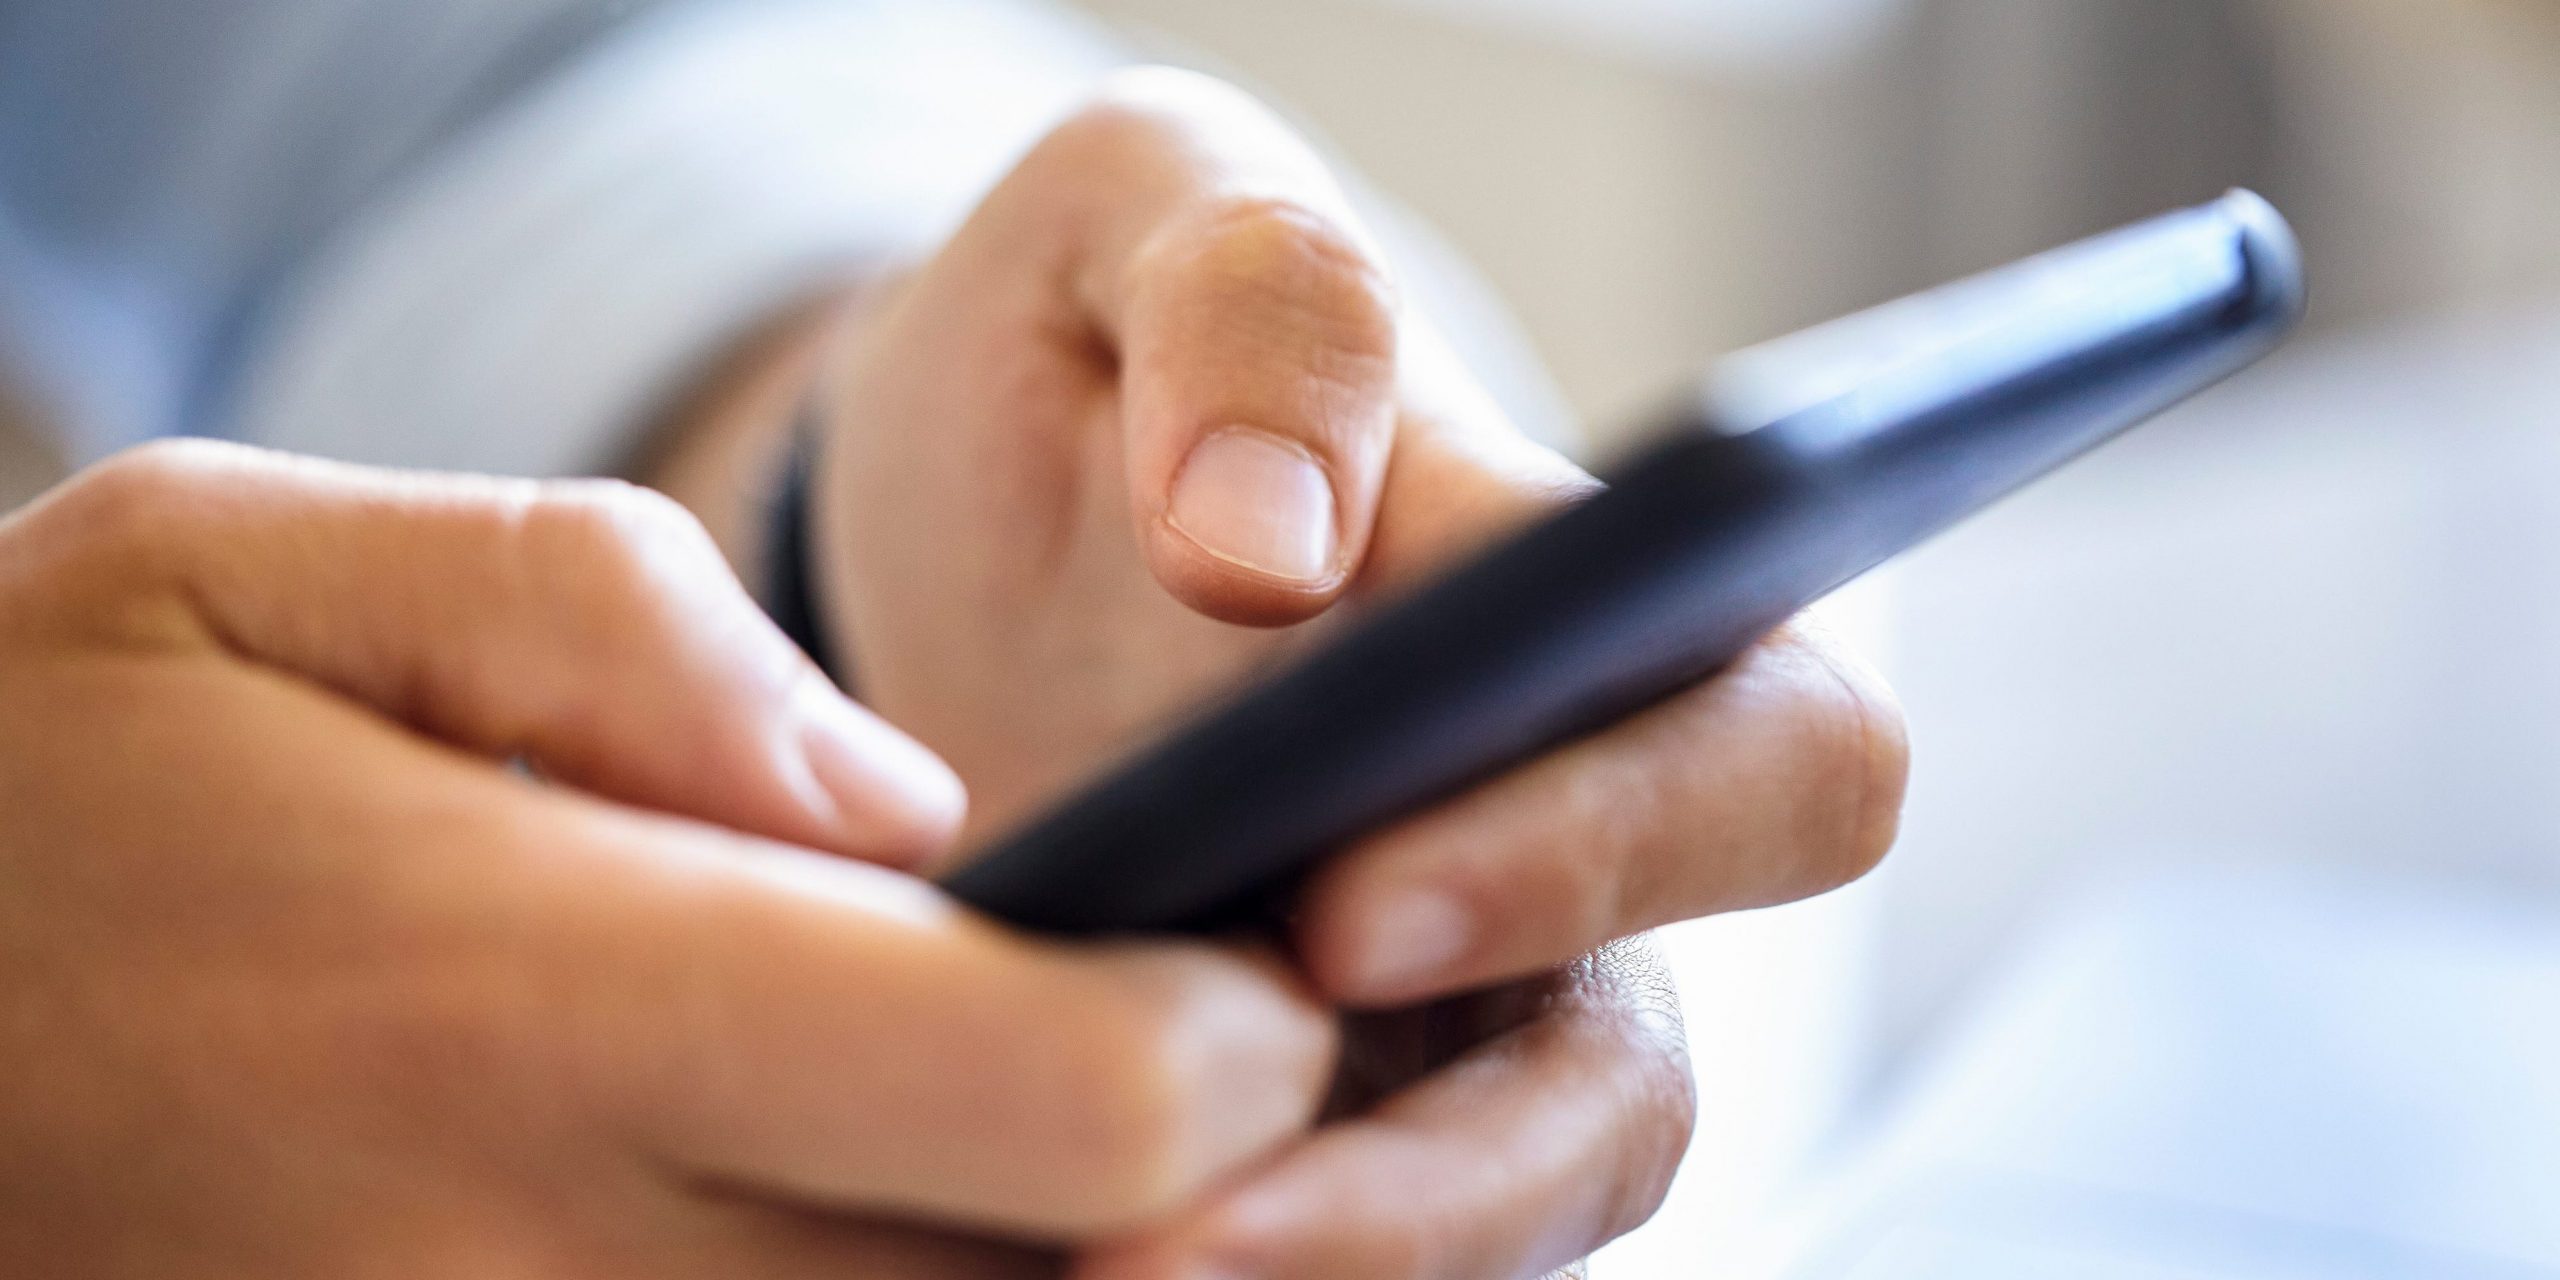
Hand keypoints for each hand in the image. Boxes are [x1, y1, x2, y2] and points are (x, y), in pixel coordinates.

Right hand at [0, 442, 1336, 1276]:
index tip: (1244, 957)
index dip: (1246, 1038)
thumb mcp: (247, 569)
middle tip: (1160, 1057)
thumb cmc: (39, 783)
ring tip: (1017, 1136)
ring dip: (1067, 1271)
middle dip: (1205, 1189)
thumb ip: (611, 630)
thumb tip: (913, 811)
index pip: (1093, 1106)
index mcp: (543, 1006)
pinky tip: (886, 1220)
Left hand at [807, 69, 1910, 1278]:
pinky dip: (1256, 1258)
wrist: (959, 525)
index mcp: (1598, 607)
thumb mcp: (1142, 221)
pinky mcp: (1317, 1110)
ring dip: (1344, 1261)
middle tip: (1193, 1195)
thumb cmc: (1090, 351)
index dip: (1607, 848)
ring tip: (1105, 1279)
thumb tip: (1272, 554)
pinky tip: (1061, 1260)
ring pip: (1503, 1202)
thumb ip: (1249, 306)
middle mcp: (1566, 834)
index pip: (1758, 748)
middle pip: (1642, 1065)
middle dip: (1460, 1159)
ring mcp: (1450, 999)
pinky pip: (1348, 1233)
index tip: (1352, 907)